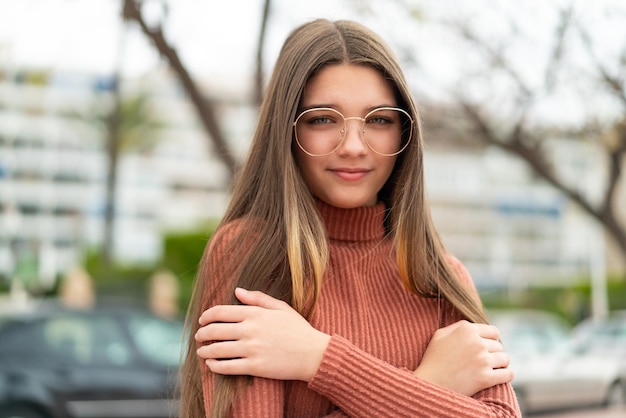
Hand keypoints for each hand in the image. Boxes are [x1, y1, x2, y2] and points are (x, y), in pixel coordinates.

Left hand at [195, 288, 330, 381]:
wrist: (313, 354)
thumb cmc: (298, 329)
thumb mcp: (281, 307)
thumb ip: (258, 298)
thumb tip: (237, 291)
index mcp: (255, 313)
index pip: (221, 312)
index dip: (207, 316)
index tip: (202, 320)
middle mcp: (250, 330)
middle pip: (215, 331)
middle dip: (202, 334)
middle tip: (199, 336)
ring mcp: (251, 349)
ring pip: (217, 350)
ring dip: (205, 351)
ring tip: (202, 352)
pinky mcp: (254, 367)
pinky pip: (227, 367)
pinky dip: (214, 366)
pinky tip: (211, 365)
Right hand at [414, 320, 512, 395]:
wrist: (428, 383)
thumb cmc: (432, 359)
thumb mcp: (439, 335)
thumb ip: (458, 327)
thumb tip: (474, 327)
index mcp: (466, 329)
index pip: (493, 332)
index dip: (492, 340)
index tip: (488, 347)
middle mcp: (476, 342)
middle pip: (499, 346)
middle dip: (493, 353)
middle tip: (484, 360)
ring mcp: (482, 360)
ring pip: (505, 359)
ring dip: (500, 364)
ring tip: (493, 368)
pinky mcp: (485, 378)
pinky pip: (507, 374)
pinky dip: (506, 375)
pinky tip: (500, 376)